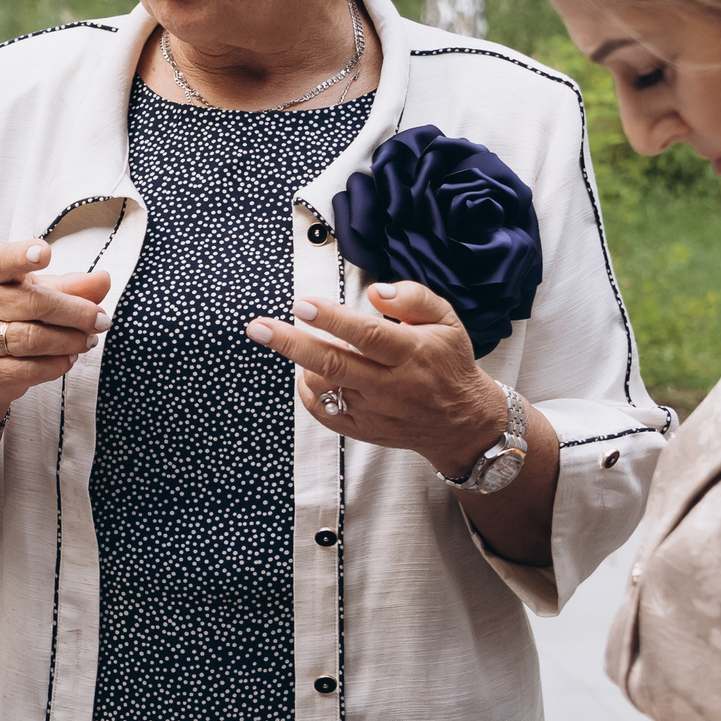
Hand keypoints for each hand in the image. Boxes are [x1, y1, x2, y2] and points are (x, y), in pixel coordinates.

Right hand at [0, 241, 113, 430]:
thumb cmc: (15, 321)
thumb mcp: (41, 297)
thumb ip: (72, 287)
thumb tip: (104, 279)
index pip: (4, 261)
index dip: (22, 255)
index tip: (45, 252)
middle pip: (35, 303)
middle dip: (77, 312)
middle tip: (101, 320)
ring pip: (35, 339)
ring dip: (72, 341)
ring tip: (88, 340)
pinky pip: (33, 368)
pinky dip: (60, 364)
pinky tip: (70, 358)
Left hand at [244, 281, 506, 474]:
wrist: (462, 423)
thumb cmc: (449, 363)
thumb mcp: (447, 321)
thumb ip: (414, 299)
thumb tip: (375, 291)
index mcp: (412, 353)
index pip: (366, 335)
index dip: (332, 319)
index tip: (302, 304)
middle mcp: (391, 385)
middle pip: (334, 364)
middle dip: (291, 343)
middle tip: (258, 327)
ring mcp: (374, 411)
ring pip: (325, 388)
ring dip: (303, 364)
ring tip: (299, 344)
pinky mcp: (363, 430)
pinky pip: (324, 412)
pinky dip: (308, 392)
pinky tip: (307, 373)